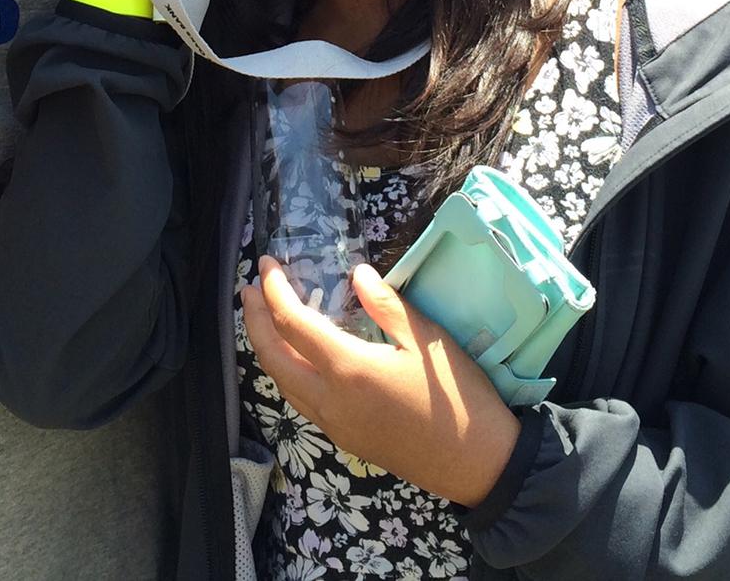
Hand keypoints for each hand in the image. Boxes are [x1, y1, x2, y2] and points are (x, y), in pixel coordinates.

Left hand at [241, 258, 520, 507]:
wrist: (479, 465)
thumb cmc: (459, 397)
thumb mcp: (428, 340)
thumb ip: (387, 305)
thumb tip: (357, 274)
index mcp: (348, 369)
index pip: (292, 324)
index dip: (273, 291)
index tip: (266, 265)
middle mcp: (330, 401)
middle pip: (272, 358)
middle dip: (254, 320)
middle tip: (250, 288)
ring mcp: (335, 425)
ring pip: (283, 384)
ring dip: (267, 348)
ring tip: (265, 317)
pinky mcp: (346, 440)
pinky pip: (302, 402)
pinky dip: (288, 372)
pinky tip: (300, 358)